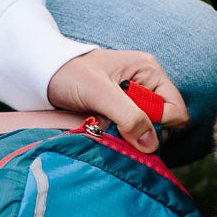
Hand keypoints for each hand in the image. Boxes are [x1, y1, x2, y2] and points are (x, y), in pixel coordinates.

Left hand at [46, 49, 188, 152]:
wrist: (41, 75)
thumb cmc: (69, 74)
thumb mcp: (99, 93)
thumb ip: (128, 116)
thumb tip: (151, 144)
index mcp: (149, 72)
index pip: (175, 110)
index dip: (158, 123)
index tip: (130, 125)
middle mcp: (146, 85)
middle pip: (162, 124)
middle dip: (141, 133)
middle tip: (115, 128)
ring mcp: (132, 100)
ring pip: (145, 132)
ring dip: (127, 137)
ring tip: (104, 127)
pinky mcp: (118, 113)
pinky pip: (128, 134)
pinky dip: (117, 137)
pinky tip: (101, 129)